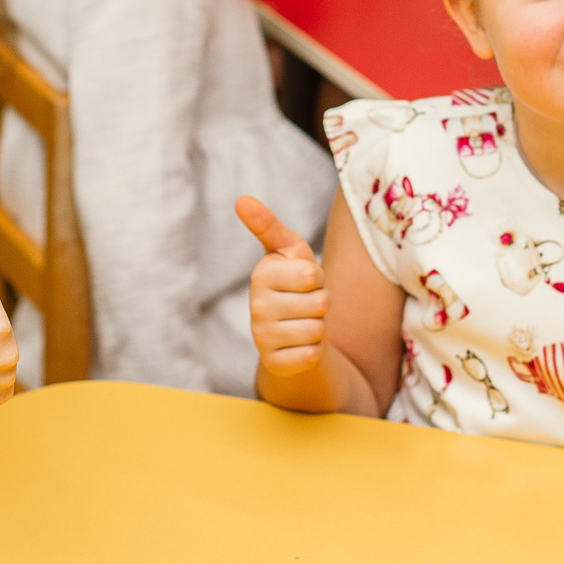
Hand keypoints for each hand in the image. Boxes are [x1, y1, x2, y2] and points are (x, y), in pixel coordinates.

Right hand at [238, 196, 326, 375]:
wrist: (292, 331)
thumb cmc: (295, 283)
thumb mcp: (289, 251)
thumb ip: (268, 225)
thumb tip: (241, 199)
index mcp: (261, 275)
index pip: (311, 274)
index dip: (318, 278)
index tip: (304, 280)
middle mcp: (256, 306)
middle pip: (319, 304)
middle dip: (322, 303)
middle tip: (306, 303)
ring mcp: (262, 337)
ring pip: (317, 330)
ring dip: (319, 327)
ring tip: (303, 321)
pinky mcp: (273, 364)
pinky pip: (311, 355)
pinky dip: (313, 351)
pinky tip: (300, 345)